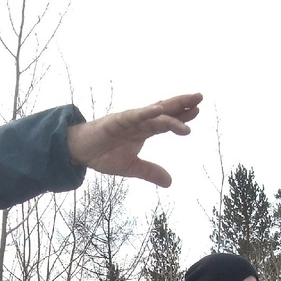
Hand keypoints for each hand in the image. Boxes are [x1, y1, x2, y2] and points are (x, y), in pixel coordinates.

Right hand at [66, 93, 201, 187]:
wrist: (80, 153)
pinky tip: (160, 109)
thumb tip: (170, 182)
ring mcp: (129, 120)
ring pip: (154, 113)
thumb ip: (151, 172)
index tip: (197, 112)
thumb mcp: (132, 168)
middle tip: (200, 97)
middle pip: (165, 111)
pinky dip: (146, 112)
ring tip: (191, 104)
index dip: (182, 117)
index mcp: (143, 131)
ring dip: (173, 108)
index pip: (166, 122)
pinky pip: (134, 116)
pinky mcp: (116, 121)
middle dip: (183, 104)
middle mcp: (139, 122)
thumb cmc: (103, 155)